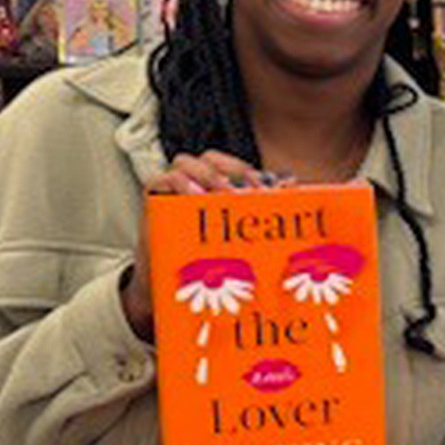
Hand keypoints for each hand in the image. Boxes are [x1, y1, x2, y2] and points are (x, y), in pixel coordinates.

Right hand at [125, 152, 273, 339]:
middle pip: (210, 158)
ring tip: (220, 194)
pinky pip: (159, 180)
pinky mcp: (154, 202)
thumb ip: (264, 207)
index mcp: (218, 186)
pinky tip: (195, 197)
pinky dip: (177, 183)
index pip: (232, 164)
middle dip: (230, 170)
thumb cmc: (213, 258)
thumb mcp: (242, 235)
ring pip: (185, 163)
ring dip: (205, 174)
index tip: (263, 186)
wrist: (178, 286)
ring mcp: (173, 191)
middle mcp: (196, 183)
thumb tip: (290, 181)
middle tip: (243, 191)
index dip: (247, 171)